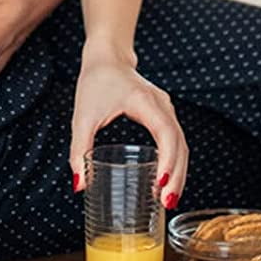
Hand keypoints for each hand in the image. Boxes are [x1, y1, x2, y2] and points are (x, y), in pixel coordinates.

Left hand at [70, 53, 188, 206]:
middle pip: (179, 143)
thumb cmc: (95, 82)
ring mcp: (166, 108)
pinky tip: (166, 180)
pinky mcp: (164, 113)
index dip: (168, 159)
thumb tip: (79, 184)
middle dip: (176, 175)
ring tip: (168, 199)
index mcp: (144, 101)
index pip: (165, 132)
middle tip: (167, 203)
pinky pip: (176, 140)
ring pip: (182, 144)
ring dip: (178, 172)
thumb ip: (79, 150)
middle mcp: (161, 104)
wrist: (107, 57)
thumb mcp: (82, 116)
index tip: (161, 183)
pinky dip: (175, 162)